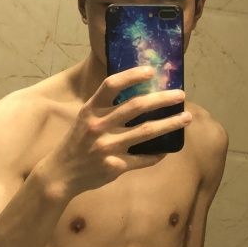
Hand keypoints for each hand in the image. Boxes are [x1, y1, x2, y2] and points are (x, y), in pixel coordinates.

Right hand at [36, 66, 190, 198]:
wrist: (60, 175)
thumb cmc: (77, 142)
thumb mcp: (85, 119)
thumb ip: (105, 107)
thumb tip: (139, 92)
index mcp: (90, 110)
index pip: (111, 85)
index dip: (132, 75)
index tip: (151, 71)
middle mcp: (98, 126)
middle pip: (136, 106)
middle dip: (162, 99)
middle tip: (181, 95)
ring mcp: (107, 147)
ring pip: (146, 132)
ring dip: (170, 124)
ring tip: (186, 118)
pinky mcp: (114, 166)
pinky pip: (144, 159)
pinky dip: (158, 154)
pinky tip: (168, 149)